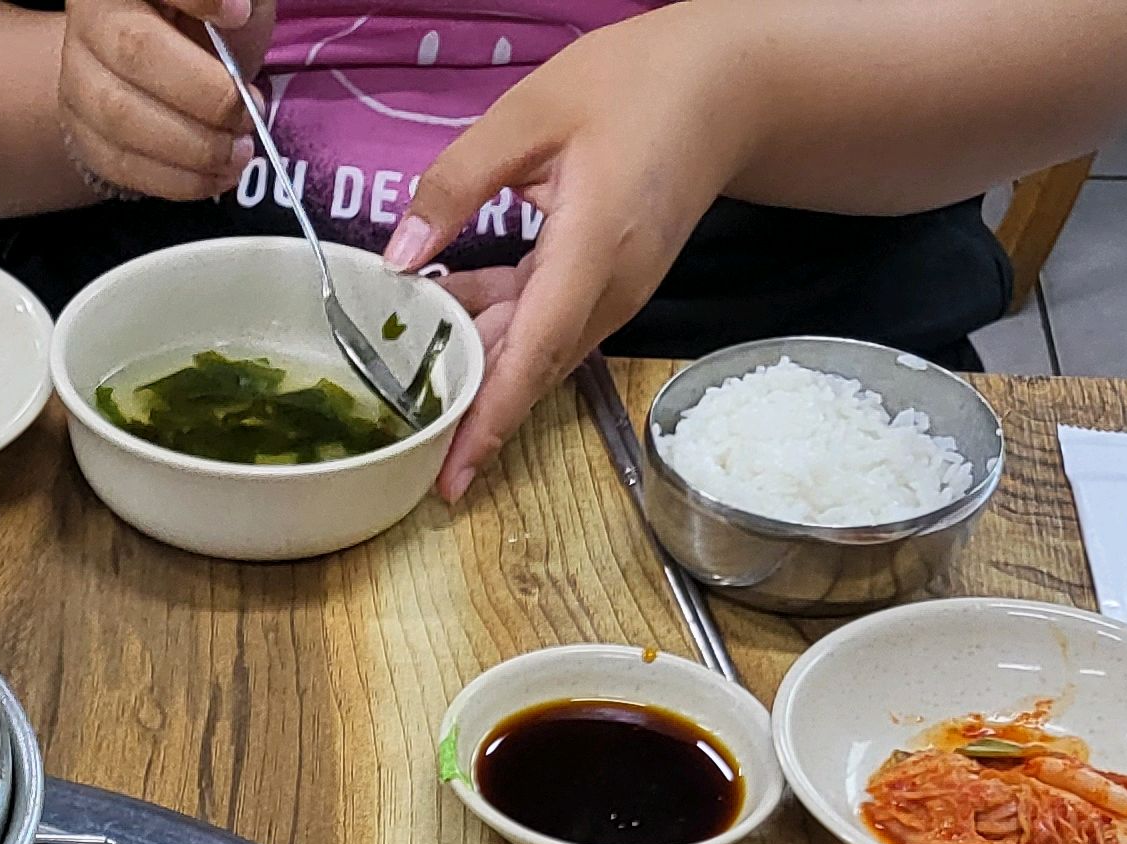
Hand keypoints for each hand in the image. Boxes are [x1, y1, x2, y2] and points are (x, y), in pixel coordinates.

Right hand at [57, 0, 274, 202]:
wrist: (158, 67)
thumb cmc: (203, 22)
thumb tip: (238, 16)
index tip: (239, 16)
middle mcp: (90, 18)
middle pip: (135, 51)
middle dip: (203, 92)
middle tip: (247, 112)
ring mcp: (77, 78)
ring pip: (122, 117)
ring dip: (191, 146)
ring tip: (238, 151)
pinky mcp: (80, 132)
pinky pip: (120, 164)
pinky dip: (175, 179)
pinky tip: (215, 176)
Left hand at [385, 9, 754, 499]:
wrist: (726, 84)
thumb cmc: (636, 84)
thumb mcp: (530, 112)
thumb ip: (459, 182)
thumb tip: (400, 256)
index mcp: (594, 247)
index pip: (534, 353)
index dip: (490, 417)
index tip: (453, 476)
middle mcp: (611, 289)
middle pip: (531, 368)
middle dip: (469, 411)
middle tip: (404, 444)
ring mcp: (615, 293)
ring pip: (536, 350)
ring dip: (477, 361)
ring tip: (406, 373)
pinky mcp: (610, 286)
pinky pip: (549, 323)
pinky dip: (501, 325)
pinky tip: (453, 305)